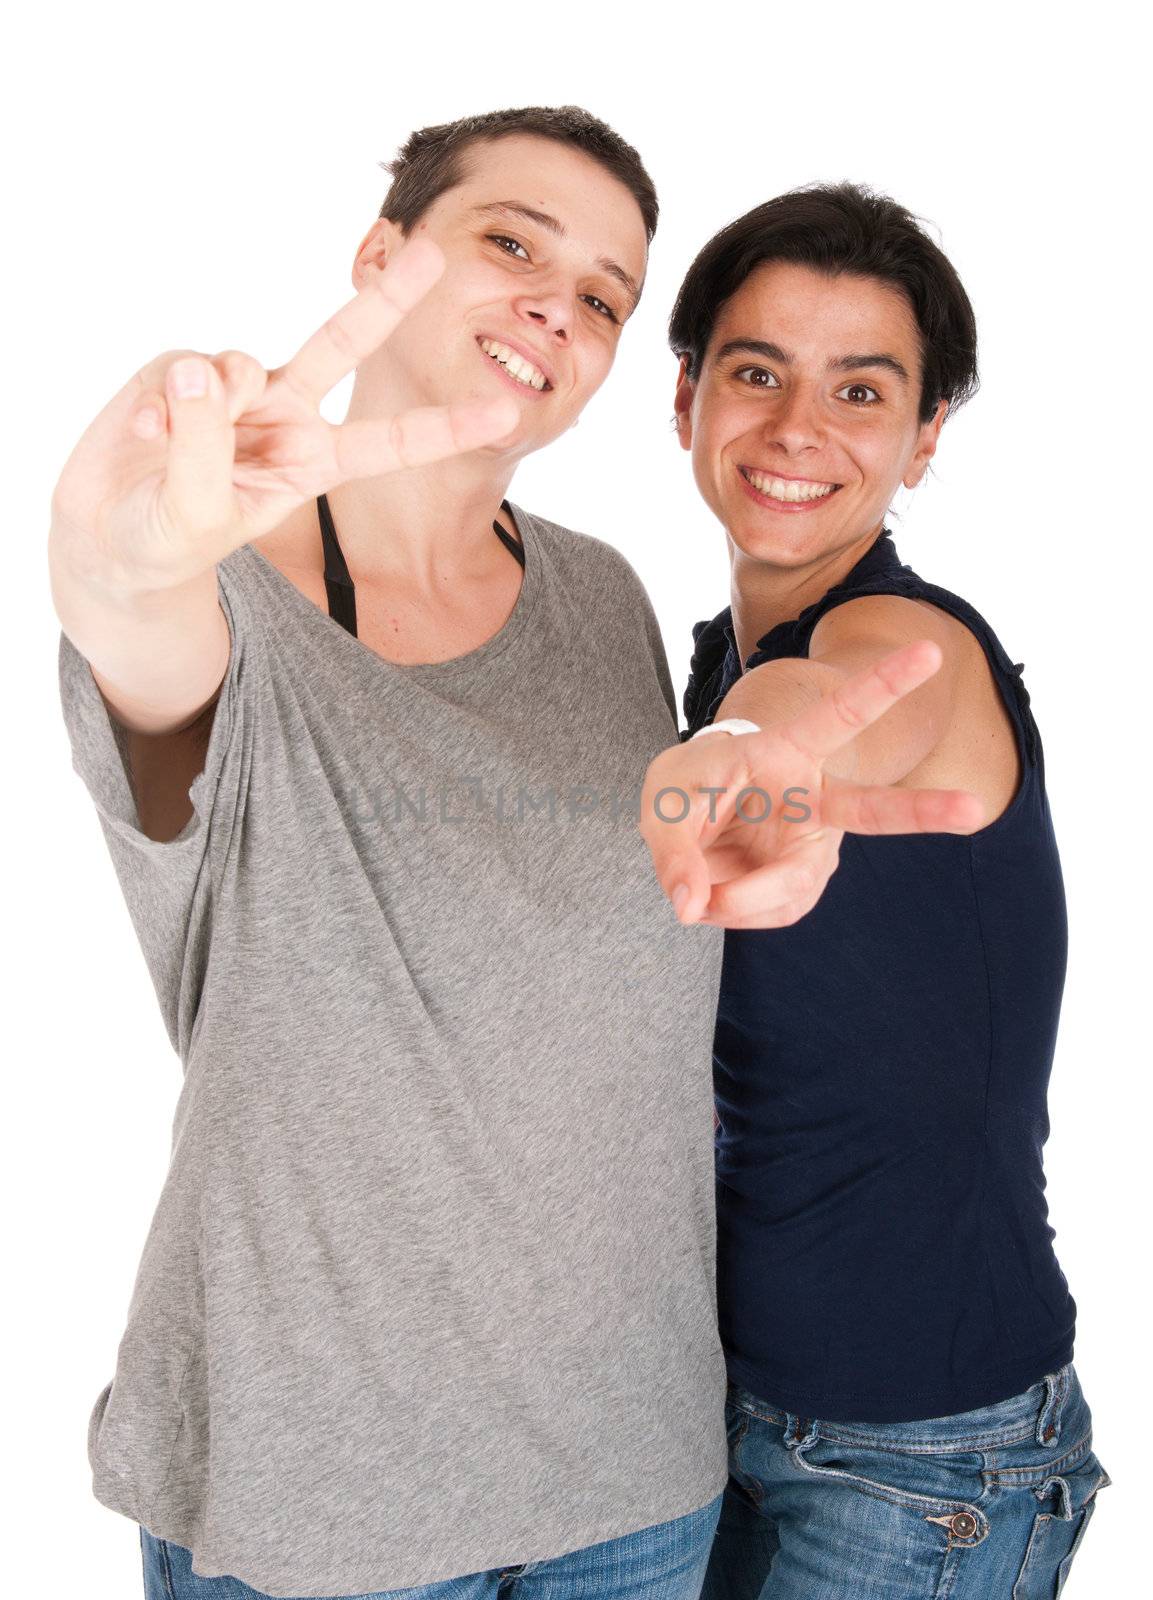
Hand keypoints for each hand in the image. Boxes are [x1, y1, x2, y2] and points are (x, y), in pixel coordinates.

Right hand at [49, 237, 519, 594]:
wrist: (106, 532)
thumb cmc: (167, 538)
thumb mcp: (197, 513)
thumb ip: (204, 445)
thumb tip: (203, 368)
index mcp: (312, 463)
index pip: (389, 443)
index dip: (444, 428)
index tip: (504, 413)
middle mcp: (284, 415)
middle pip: (343, 345)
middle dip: (387, 300)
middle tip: (434, 255)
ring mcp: (235, 389)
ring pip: (241, 363)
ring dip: (208, 407)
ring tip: (168, 447)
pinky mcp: (181, 370)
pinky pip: (182, 368)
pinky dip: (162, 404)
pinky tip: (144, 435)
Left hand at [639, 640, 986, 928]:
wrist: (692, 819)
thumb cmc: (685, 788)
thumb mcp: (662, 803)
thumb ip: (672, 852)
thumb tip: (695, 906)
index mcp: (786, 750)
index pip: (839, 714)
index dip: (882, 683)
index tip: (928, 652)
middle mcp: (814, 798)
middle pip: (874, 811)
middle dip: (924, 811)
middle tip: (975, 809)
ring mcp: (814, 845)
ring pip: (794, 889)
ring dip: (738, 900)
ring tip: (696, 890)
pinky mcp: (804, 882)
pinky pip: (773, 912)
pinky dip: (733, 911)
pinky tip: (717, 893)